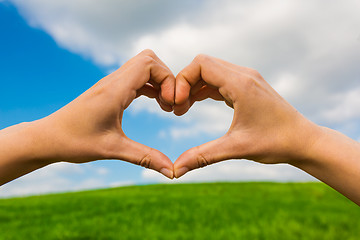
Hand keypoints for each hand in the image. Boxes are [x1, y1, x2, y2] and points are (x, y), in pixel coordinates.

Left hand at [30, 50, 174, 177]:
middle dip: (166, 78)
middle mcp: (113, 81)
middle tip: (170, 103)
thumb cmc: (75, 142)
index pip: (149, 64)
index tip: (170, 104)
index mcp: (114, 91)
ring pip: (143, 66)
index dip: (167, 79)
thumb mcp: (113, 150)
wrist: (48, 138)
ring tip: (165, 105)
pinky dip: (150, 86)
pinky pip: (136, 77)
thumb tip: (172, 172)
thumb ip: (145, 158)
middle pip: (149, 59)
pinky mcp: (109, 90)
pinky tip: (155, 103)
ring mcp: (110, 84)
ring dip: (158, 82)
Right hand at [173, 54, 321, 177]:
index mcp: (241, 84)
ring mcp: (247, 79)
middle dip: (185, 83)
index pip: (200, 64)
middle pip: (203, 64)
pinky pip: (220, 79)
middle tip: (178, 109)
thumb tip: (176, 170)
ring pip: (210, 71)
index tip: (177, 105)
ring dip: (194, 86)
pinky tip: (196, 104)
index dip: (182, 81)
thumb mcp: (236, 149)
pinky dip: (205, 89)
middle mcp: (244, 75)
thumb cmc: (276, 143)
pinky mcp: (248, 86)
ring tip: (183, 109)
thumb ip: (203, 156)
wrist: (304, 141)